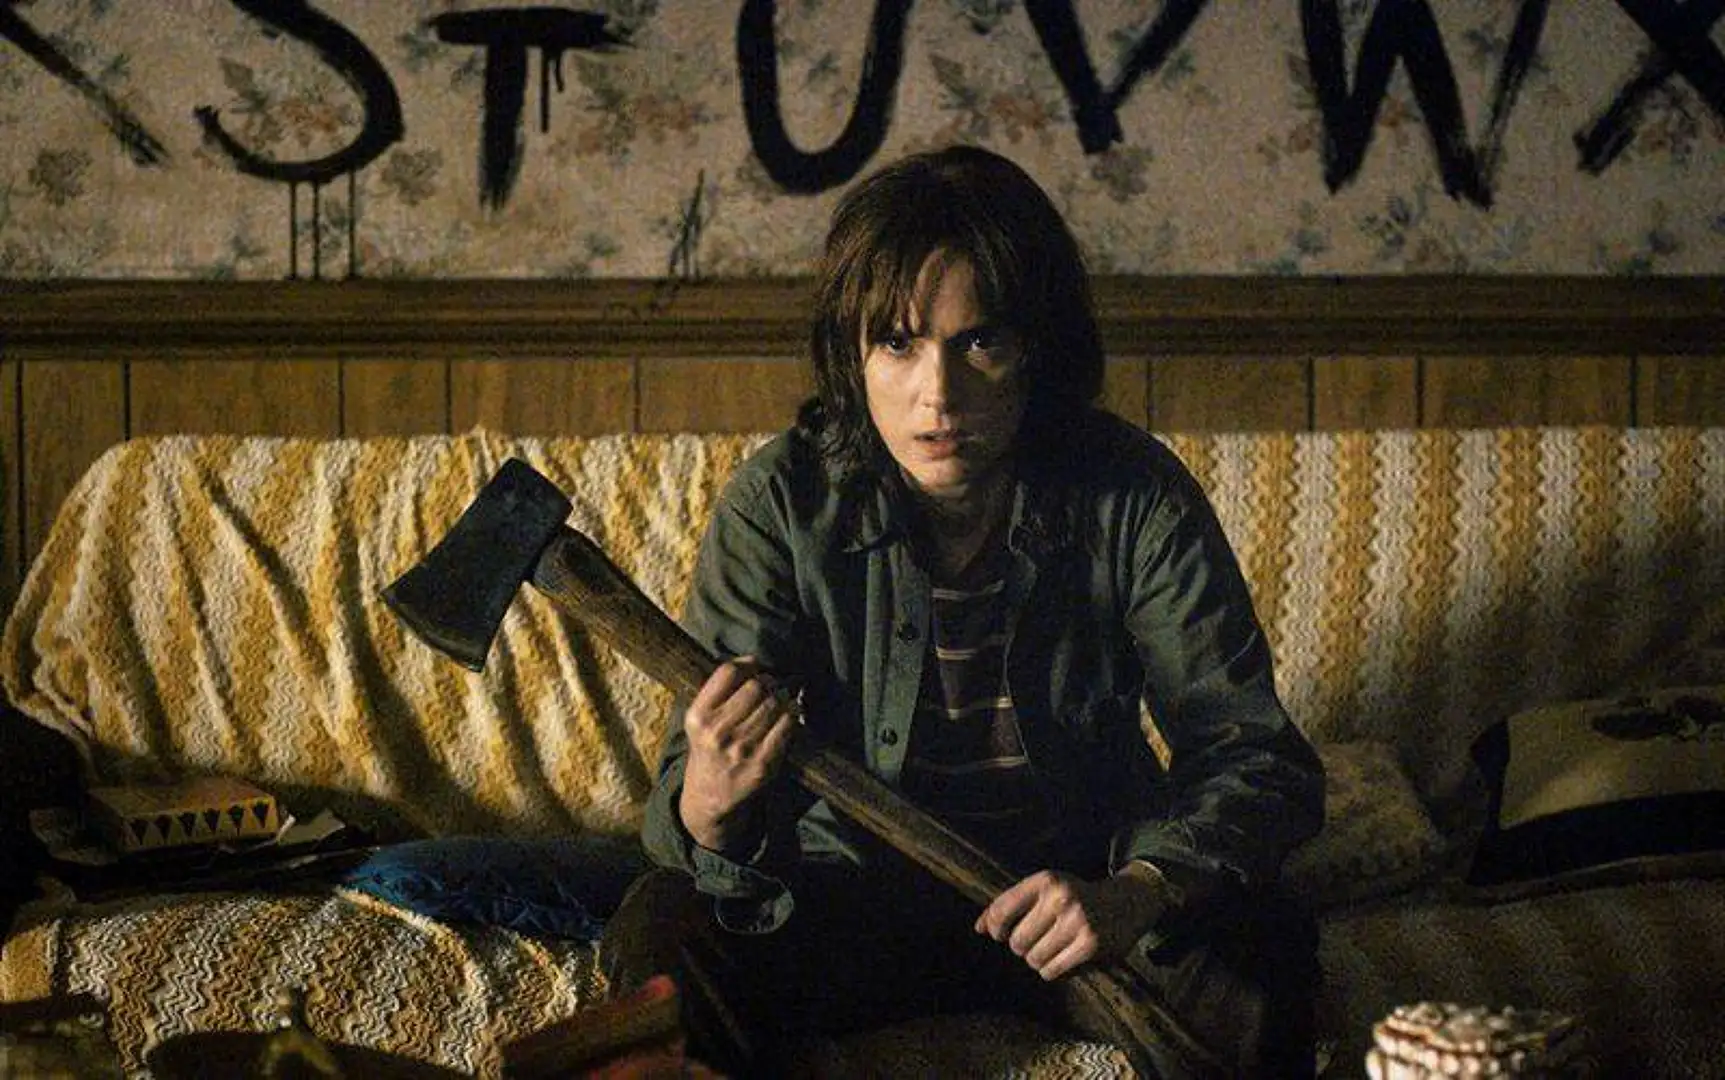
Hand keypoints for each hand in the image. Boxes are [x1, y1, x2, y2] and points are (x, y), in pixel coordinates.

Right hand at [677, 657, 797, 853]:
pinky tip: (789, 715)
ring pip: (775, 703)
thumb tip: (755, 660)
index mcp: (698, 716)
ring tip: (781, 699)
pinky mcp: (763, 764)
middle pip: (757, 686)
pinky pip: (788, 725)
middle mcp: (716, 732)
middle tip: (773, 685)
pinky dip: (793, 714)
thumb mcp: (699, 719)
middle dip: (769, 681)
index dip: (749, 664)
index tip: (756, 668)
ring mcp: (741, 749)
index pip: (729, 672)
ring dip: (783, 696)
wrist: (710, 796)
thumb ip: (719, 690)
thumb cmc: (709, 748)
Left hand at [974, 865, 1172, 980]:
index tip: (1000, 934)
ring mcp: (1077, 921)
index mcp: (1045, 880)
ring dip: (1038, 960)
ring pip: (1033, 959)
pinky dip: (1052, 970)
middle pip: (1016, 941)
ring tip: (1052, 950)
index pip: (1001, 909)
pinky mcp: (1090, 945)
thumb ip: (1011, 905)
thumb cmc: (1076, 898)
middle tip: (1036, 941)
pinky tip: (1063, 960)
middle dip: (1021, 947)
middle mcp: (1060, 897)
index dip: (994, 928)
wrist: (1126, 902)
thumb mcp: (1046, 890)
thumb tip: (978, 929)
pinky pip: (1051, 971)